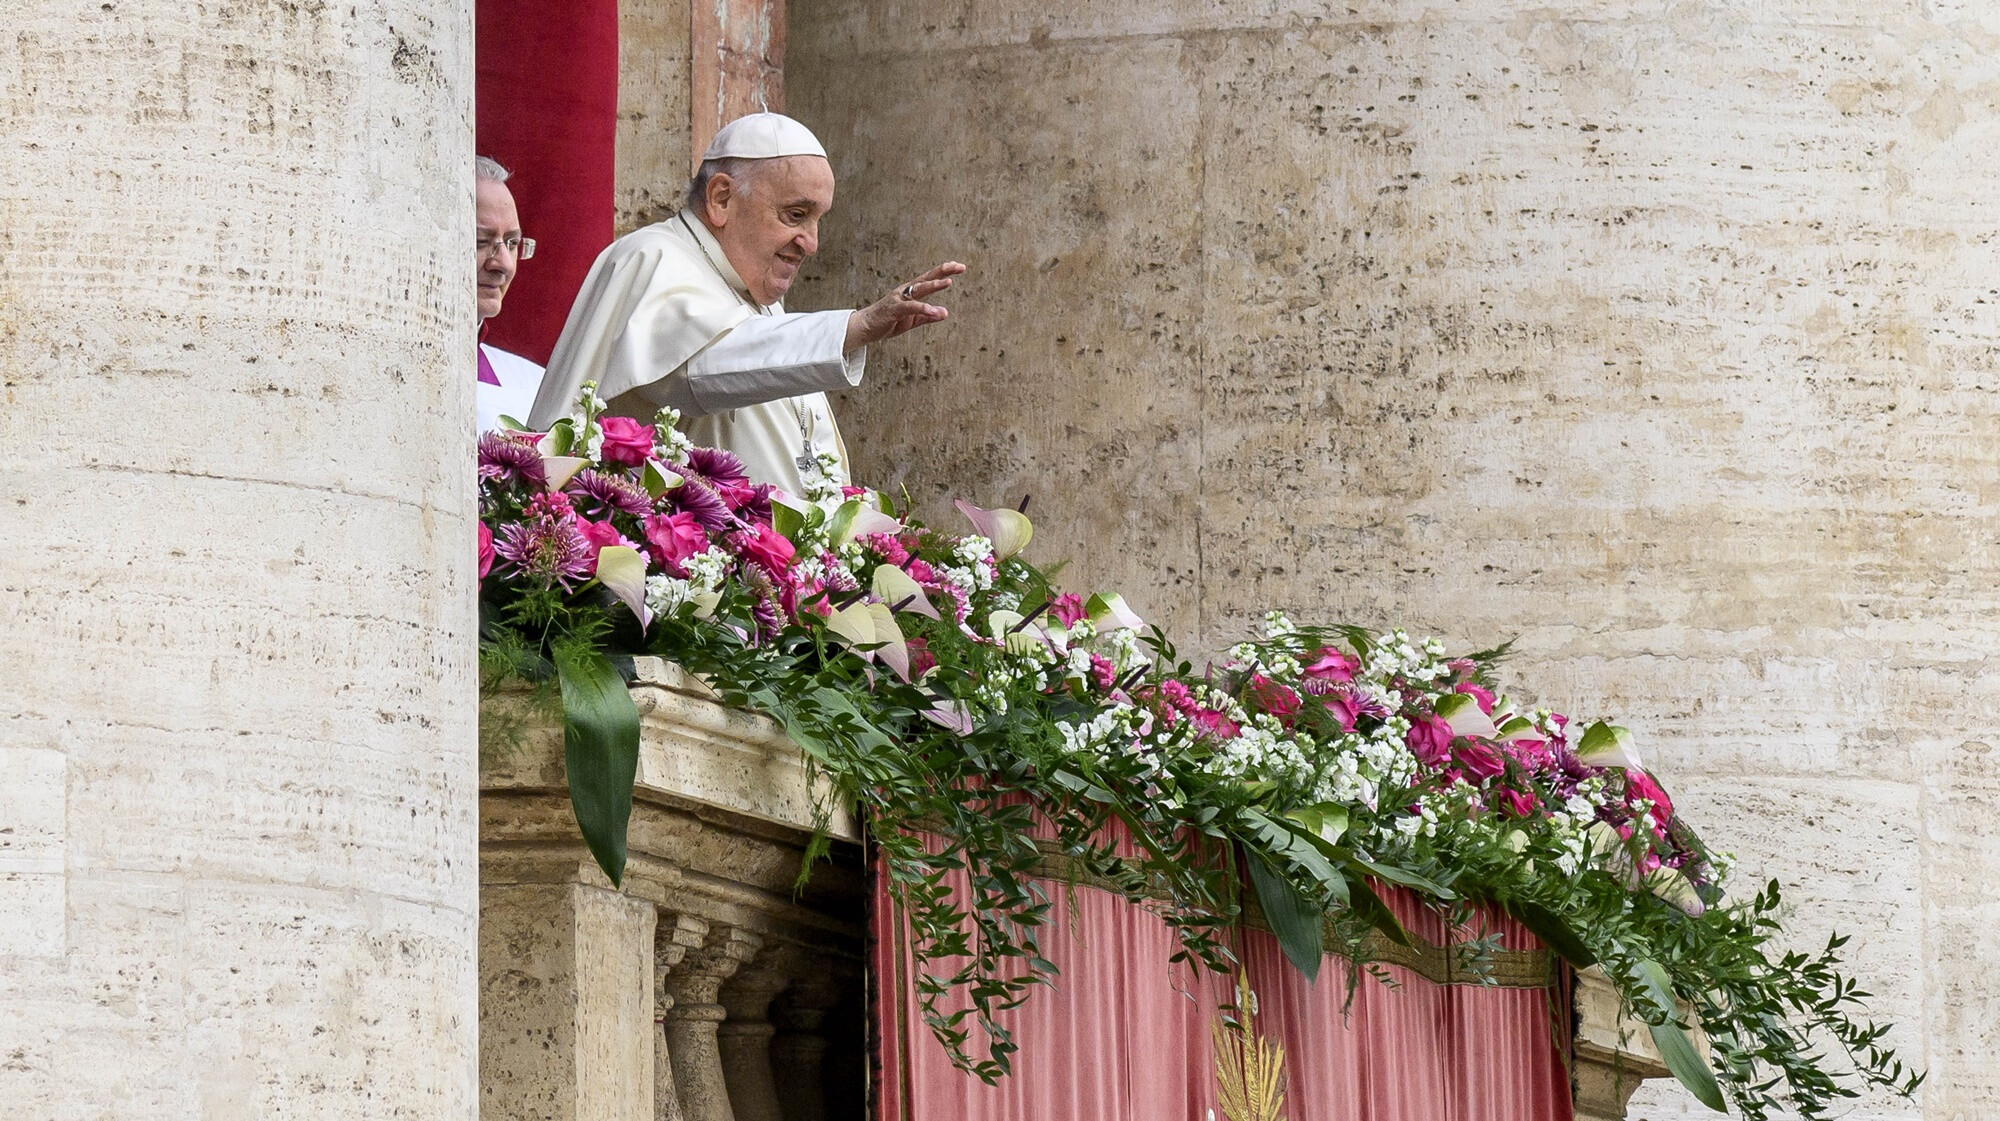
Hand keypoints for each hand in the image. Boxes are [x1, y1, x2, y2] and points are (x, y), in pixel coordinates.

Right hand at [844, 261, 965, 352]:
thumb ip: (928, 316)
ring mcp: (899, 299)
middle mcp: (906, 291)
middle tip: (960, 267)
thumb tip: (945, 313)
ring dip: (934, 285)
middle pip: (927, 278)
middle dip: (943, 271)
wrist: (866, 327)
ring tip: (948, 282)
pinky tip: (933, 310)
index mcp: (911, 292)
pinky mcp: (894, 309)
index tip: (960, 266)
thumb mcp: (912, 320)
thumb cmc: (889, 321)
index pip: (930, 278)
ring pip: (919, 289)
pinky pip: (910, 307)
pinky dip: (922, 308)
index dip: (944, 272)